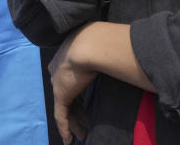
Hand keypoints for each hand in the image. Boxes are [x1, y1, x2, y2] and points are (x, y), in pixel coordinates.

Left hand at [49, 27, 96, 144]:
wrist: (88, 45)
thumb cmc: (100, 44)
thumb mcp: (100, 49)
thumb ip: (105, 58)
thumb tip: (120, 58)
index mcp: (67, 58)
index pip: (72, 80)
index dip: (78, 94)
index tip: (86, 104)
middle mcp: (59, 71)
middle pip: (69, 96)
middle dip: (77, 112)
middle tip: (85, 125)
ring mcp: (59, 83)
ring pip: (66, 108)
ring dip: (74, 124)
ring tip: (81, 136)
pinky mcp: (60, 95)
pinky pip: (61, 116)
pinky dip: (64, 128)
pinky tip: (68, 140)